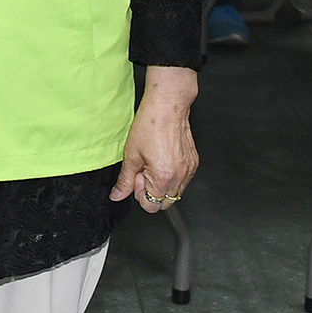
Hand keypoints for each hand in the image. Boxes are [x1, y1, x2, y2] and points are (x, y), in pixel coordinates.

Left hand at [112, 68, 198, 212]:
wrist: (168, 106)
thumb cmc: (150, 125)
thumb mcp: (131, 155)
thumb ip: (124, 180)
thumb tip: (118, 195)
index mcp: (163, 177)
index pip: (151, 206)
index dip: (139, 194)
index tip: (135, 178)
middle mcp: (180, 176)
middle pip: (164, 203)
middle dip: (151, 192)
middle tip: (143, 172)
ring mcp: (189, 170)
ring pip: (174, 192)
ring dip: (162, 185)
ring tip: (153, 164)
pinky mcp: (194, 163)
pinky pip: (183, 180)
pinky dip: (172, 176)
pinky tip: (163, 159)